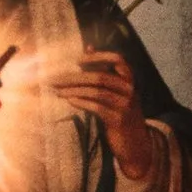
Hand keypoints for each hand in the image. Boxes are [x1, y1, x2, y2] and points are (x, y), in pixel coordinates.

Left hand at [48, 48, 157, 177]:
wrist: (135, 144)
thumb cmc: (120, 113)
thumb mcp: (116, 90)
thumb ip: (103, 70)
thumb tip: (88, 47)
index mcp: (129, 80)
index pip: (118, 59)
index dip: (98, 56)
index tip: (77, 60)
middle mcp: (130, 90)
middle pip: (100, 77)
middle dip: (74, 77)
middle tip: (55, 79)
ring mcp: (125, 105)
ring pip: (96, 92)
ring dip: (73, 90)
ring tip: (57, 91)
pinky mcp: (118, 120)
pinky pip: (97, 107)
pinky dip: (81, 102)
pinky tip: (69, 100)